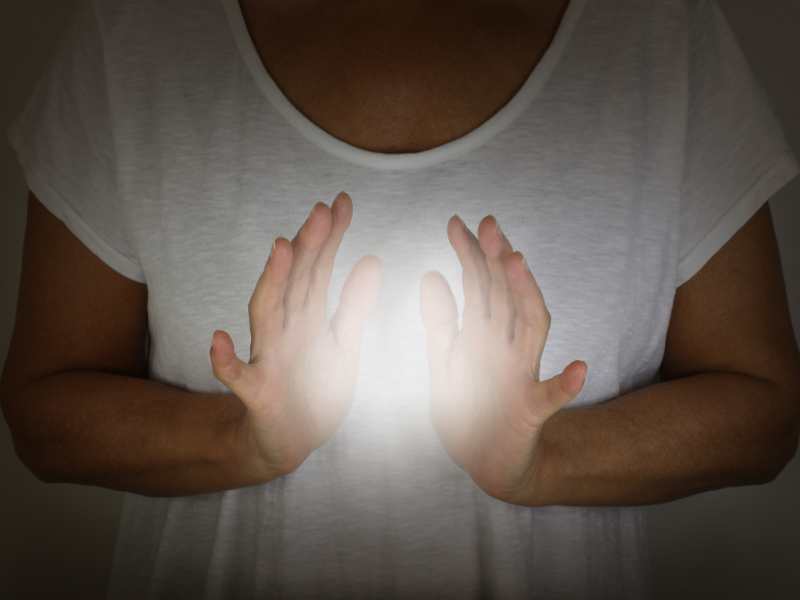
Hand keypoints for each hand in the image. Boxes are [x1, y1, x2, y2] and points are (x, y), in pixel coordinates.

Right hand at [210, 192, 381, 478]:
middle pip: (295, 282)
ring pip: (266, 315)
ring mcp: (269, 359)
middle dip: (308, 246)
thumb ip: (354, 304)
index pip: (319, 269)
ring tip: (281, 249)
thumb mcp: (343, 344)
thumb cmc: (315, 389)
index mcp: (307, 318)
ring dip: (272, 282)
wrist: (289, 442)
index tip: (344, 202)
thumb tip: (373, 259)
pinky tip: (218, 340)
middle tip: (321, 210)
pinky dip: (226, 361)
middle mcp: (285, 330)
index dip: (331, 237)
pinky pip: (238, 377)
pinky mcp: (258, 394)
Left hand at [419, 215, 585, 503]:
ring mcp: (521, 375)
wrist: (485, 461)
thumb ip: (441, 321)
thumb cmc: (467, 408)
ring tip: (518, 265)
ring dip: (526, 297)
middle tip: (488, 224)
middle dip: (497, 259)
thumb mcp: (445, 361)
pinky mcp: (529, 411)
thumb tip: (431, 273)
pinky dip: (564, 385)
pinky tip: (578, 370)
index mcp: (483, 334)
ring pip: (530, 329)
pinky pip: (549, 398)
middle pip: (506, 295)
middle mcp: (506, 347)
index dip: (469, 254)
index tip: (456, 223)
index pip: (480, 285)